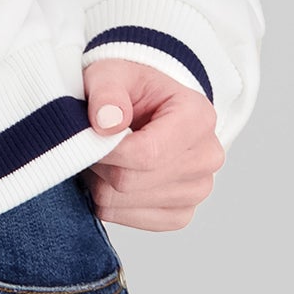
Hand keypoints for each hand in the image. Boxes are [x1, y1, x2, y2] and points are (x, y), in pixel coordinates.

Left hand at [82, 59, 223, 232]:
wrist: (148, 106)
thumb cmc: (132, 89)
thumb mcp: (112, 73)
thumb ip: (106, 92)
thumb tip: (106, 123)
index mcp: (197, 118)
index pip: (146, 154)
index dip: (104, 151)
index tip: (86, 136)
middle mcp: (206, 157)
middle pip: (130, 182)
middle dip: (99, 164)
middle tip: (93, 143)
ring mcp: (198, 190)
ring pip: (123, 203)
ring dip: (101, 182)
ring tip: (108, 156)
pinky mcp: (181, 214)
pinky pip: (129, 219)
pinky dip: (111, 202)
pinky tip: (116, 176)